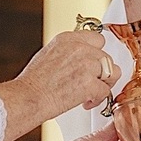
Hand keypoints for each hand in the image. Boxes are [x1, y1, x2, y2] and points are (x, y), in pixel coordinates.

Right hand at [0, 31, 120, 140]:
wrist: (28, 97)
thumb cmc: (34, 82)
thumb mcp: (49, 54)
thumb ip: (68, 51)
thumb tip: (81, 57)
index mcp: (68, 39)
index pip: (97, 39)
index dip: (98, 53)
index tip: (95, 63)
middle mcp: (79, 48)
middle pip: (107, 56)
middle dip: (102, 71)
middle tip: (92, 82)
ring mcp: (86, 64)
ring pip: (112, 72)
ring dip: (104, 84)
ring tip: (91, 93)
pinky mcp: (90, 83)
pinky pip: (106, 91)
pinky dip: (98, 99)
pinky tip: (85, 102)